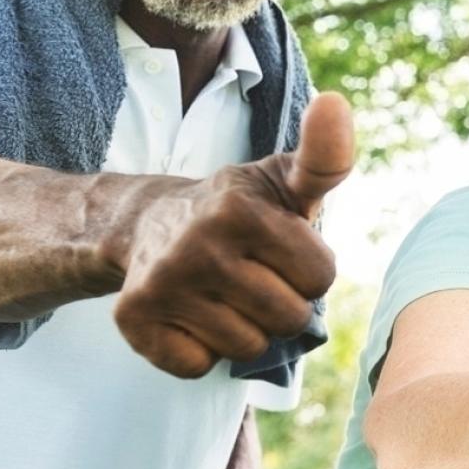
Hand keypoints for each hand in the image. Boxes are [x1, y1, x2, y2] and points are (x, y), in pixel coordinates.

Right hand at [113, 92, 353, 377]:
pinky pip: (198, 366)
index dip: (308, 270)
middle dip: (281, 304)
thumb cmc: (238, 208)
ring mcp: (161, 284)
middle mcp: (197, 245)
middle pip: (288, 318)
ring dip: (243, 329)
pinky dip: (201, 351)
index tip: (283, 251)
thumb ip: (324, 156)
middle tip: (252, 276)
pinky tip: (190, 315)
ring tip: (222, 294)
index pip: (320, 278)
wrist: (147, 224)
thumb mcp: (283, 178)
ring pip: (246, 347)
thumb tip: (335, 101)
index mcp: (241, 209)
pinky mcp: (134, 320)